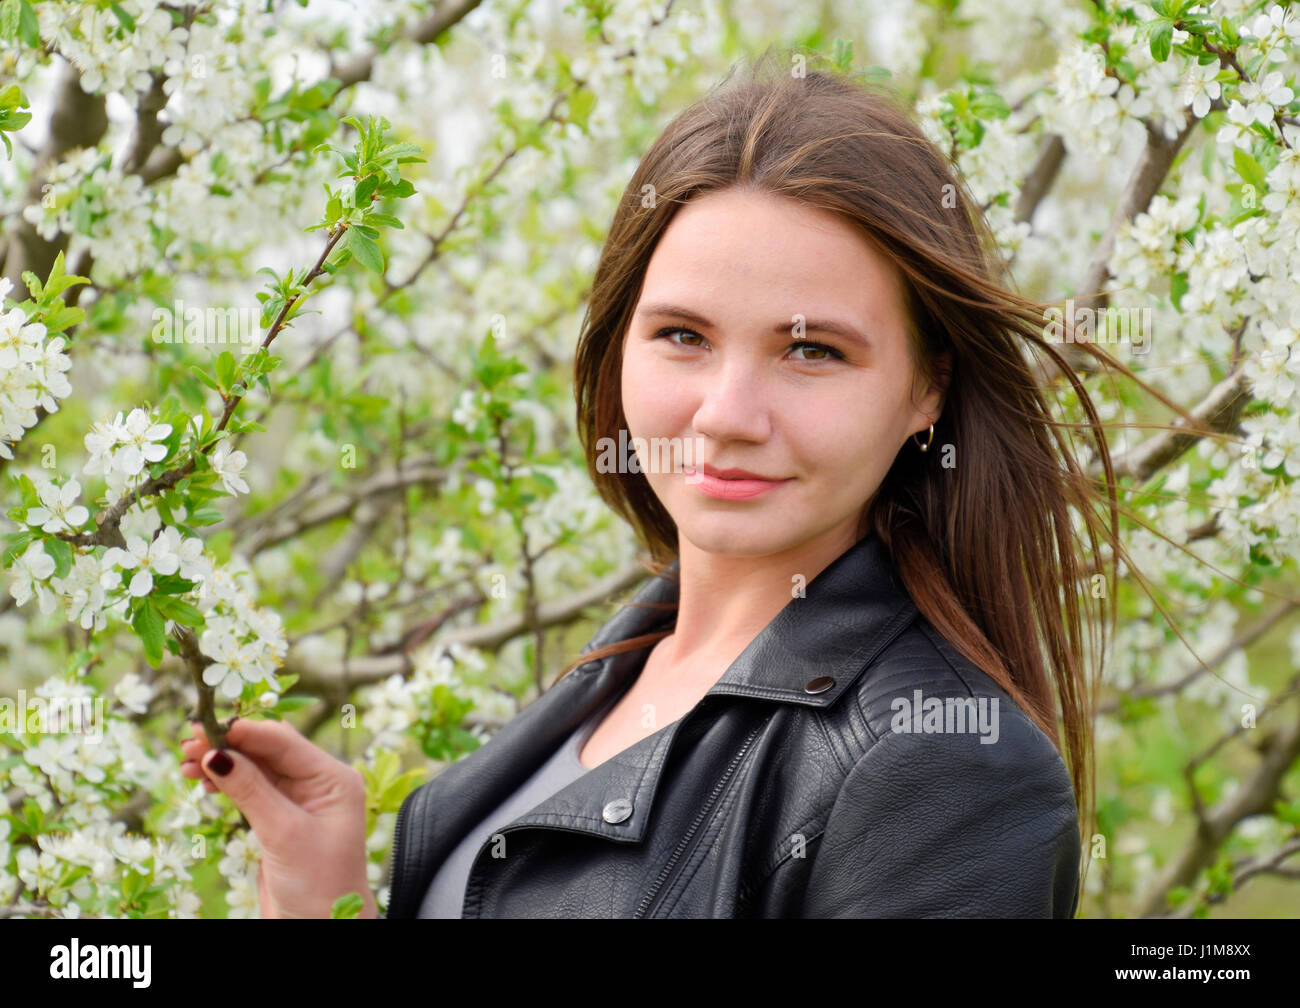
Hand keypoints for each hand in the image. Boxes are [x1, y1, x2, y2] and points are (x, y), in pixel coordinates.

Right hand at [179, 718, 378, 918]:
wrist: (321, 930)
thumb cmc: (318, 884)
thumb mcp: (284, 833)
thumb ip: (252, 791)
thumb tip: (217, 754)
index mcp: (334, 778)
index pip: (284, 742)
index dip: (244, 731)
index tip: (206, 725)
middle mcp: (318, 783)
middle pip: (267, 751)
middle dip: (227, 744)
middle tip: (187, 742)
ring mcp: (298, 800)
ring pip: (254, 769)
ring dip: (221, 763)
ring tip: (185, 763)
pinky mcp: (279, 819)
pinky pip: (249, 790)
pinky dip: (225, 783)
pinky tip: (202, 780)